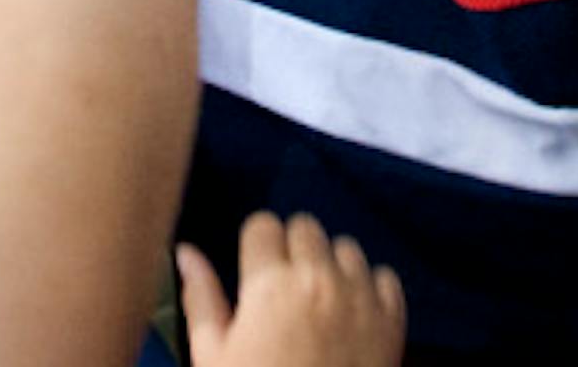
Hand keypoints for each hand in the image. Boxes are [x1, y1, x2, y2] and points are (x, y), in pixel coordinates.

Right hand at [176, 215, 404, 366]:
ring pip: (346, 248)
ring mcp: (360, 298)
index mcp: (270, 285)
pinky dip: (371, 288)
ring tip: (319, 302)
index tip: (255, 273)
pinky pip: (386, 277)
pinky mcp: (391, 323)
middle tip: (284, 289)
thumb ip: (202, 298)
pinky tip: (353, 313)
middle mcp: (318, 279)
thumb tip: (186, 251)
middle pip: (306, 227)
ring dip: (332, 265)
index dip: (255, 248)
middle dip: (292, 250)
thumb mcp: (214, 357)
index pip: (263, 224)